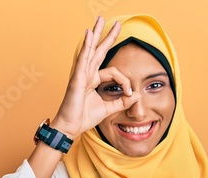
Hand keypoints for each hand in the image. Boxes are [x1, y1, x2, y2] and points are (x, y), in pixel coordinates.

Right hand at [51, 16, 139, 138]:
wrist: (70, 127)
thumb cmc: (84, 118)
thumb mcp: (109, 109)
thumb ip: (122, 102)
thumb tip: (137, 95)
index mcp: (93, 80)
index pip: (114, 72)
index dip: (125, 81)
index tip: (130, 93)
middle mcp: (87, 74)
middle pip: (99, 51)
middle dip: (107, 36)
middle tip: (115, 23)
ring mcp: (81, 74)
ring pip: (91, 50)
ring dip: (96, 34)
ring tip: (100, 20)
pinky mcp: (77, 78)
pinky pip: (83, 59)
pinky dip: (86, 46)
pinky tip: (89, 34)